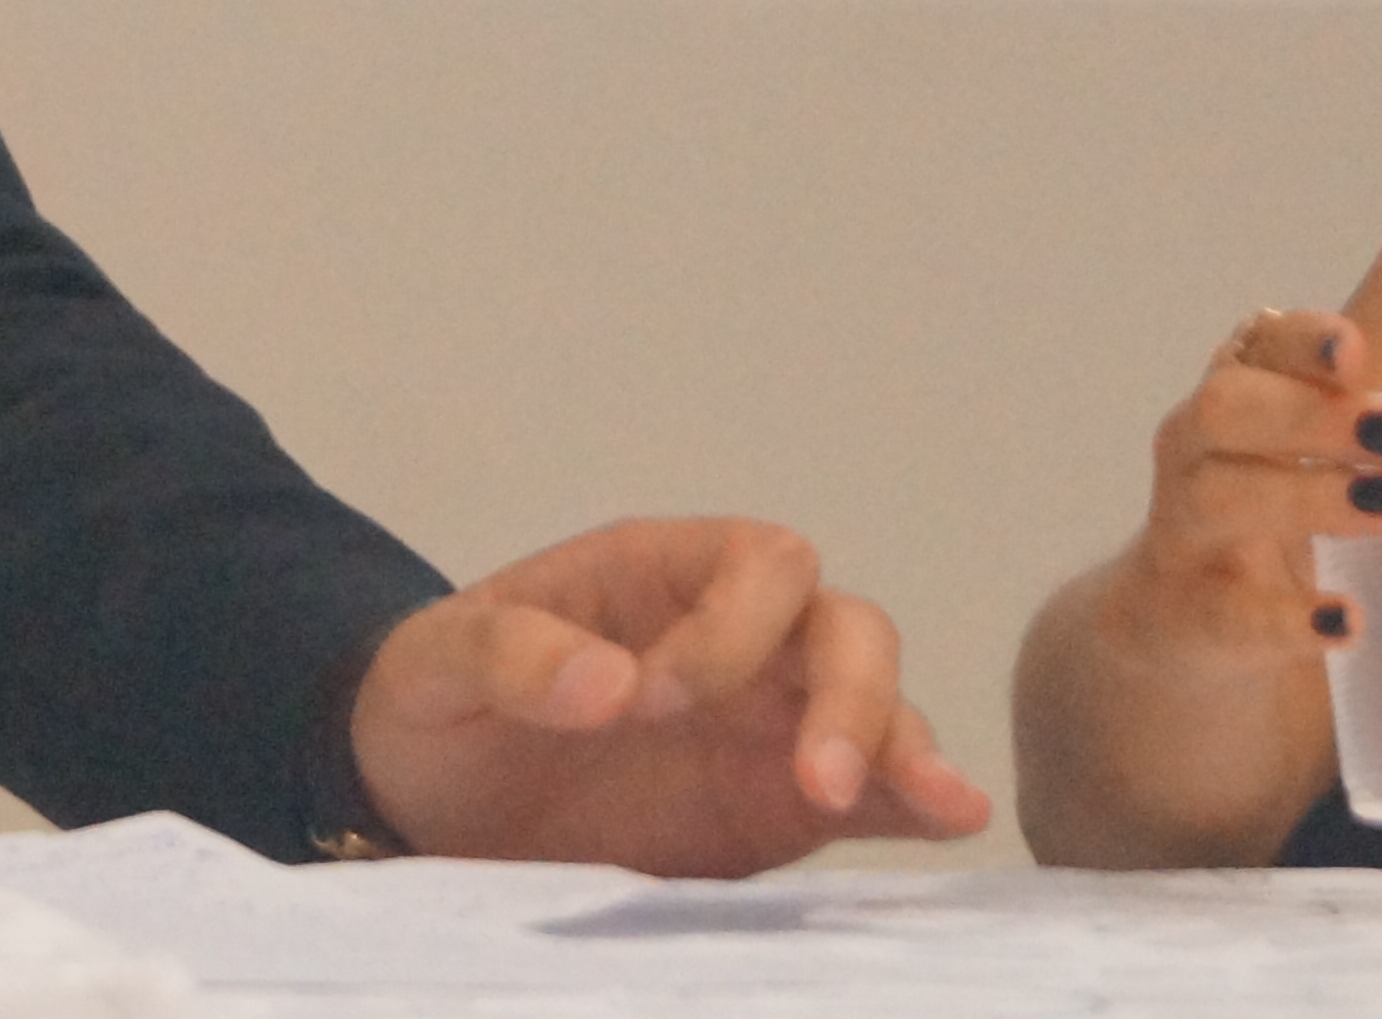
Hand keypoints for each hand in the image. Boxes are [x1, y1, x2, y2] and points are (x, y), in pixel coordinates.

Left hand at [348, 515, 992, 873]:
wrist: (429, 797)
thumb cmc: (435, 700)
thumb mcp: (436, 665)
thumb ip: (507, 655)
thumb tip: (607, 684)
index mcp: (657, 574)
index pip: (758, 562)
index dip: (734, 626)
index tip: (657, 700)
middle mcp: (734, 636)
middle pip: (844, 628)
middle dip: (850, 692)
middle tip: (814, 780)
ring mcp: (765, 721)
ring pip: (876, 705)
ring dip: (899, 748)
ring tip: (925, 803)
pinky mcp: (778, 804)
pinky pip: (871, 793)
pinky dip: (916, 801)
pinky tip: (951, 818)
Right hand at [1088, 306, 1381, 694]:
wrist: (1178, 630)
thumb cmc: (1272, 533)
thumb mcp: (1311, 473)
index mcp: (1234, 408)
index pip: (1254, 348)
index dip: (1299, 342)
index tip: (1357, 351)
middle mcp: (1193, 457)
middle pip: (1222, 409)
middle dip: (1307, 414)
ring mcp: (1181, 536)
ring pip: (1216, 495)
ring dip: (1303, 496)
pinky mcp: (1188, 617)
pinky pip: (1229, 612)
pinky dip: (1288, 618)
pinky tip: (1345, 621)